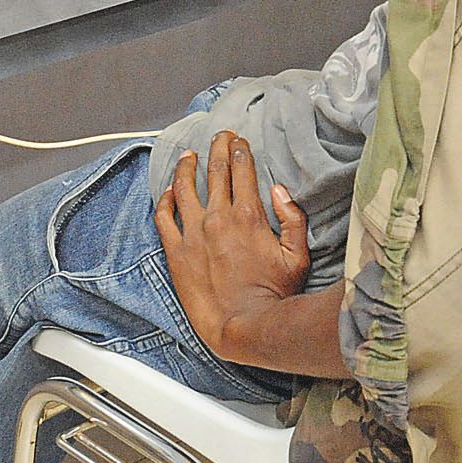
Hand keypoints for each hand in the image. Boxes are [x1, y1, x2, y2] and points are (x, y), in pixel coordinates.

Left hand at [154, 131, 310, 362]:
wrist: (243, 326)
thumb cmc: (274, 295)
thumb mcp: (298, 256)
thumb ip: (293, 218)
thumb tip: (279, 190)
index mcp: (249, 215)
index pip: (243, 169)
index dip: (241, 150)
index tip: (241, 142)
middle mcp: (218, 218)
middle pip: (216, 171)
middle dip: (219, 147)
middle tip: (221, 136)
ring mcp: (194, 233)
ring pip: (185, 187)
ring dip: (187, 166)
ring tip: (189, 156)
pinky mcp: (176, 252)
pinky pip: (164, 217)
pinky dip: (165, 199)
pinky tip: (168, 191)